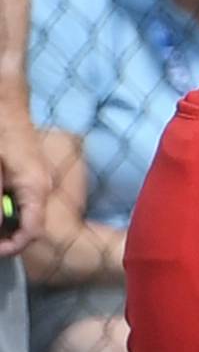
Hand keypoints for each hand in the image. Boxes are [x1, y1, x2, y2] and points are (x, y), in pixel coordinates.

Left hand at [0, 103, 47, 256]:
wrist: (7, 103)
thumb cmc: (0, 133)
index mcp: (35, 188)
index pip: (32, 232)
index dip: (10, 248)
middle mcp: (43, 187)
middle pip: (29, 225)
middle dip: (5, 234)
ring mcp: (39, 180)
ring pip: (25, 213)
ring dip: (4, 220)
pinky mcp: (32, 174)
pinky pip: (23, 200)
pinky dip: (8, 206)